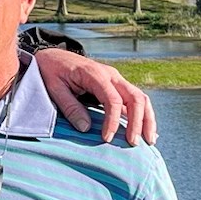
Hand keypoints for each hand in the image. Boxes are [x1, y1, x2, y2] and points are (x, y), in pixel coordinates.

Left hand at [33, 49, 156, 145]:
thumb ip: (70, 107)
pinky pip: (135, 100)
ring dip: (147, 119)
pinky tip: (146, 131)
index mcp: (95, 74)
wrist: (53, 56)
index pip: (113, 100)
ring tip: (149, 141)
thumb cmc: (52, 71)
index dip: (113, 121)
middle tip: (133, 144)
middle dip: (138, 122)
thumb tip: (86, 128)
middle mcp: (111, 75)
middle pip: (135, 98)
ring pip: (140, 98)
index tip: (107, 138)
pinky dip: (143, 115)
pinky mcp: (116, 86)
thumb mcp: (54, 88)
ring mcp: (116, 80)